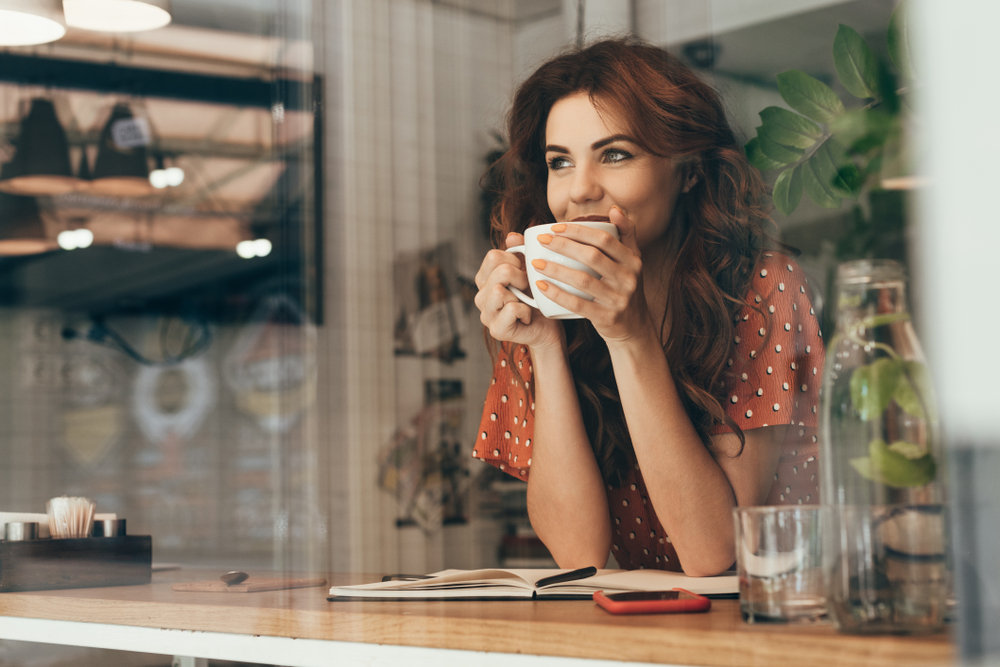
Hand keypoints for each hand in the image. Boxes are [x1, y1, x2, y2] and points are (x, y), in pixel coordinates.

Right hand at [474, 233, 563, 349]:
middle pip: (499, 271)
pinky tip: (527, 317)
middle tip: (528, 290)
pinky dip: (525, 311)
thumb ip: (520, 252)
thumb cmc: (538, 299)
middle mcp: (480, 297)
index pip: (493, 256)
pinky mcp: (496, 330)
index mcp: (485, 280)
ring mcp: (486, 315)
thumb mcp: (529, 271)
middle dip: (521, 277)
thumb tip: (512, 237)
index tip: (524, 272)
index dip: (515, 260)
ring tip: (526, 303)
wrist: (548, 328)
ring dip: (521, 295)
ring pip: (499, 290)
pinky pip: (510, 309)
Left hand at [530, 207, 653, 343]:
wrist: (635, 328)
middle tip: (542, 241)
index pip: (604, 239)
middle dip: (563, 245)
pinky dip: (558, 294)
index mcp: (633, 260)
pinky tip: (541, 286)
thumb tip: (614, 209)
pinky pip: (578, 304)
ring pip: (583, 280)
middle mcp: (629, 278)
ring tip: (536, 262)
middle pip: (592, 256)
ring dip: (556, 269)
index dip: (578, 230)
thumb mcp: (632, 262)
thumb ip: (626, 234)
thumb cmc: (625, 289)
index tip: (555, 227)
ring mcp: (619, 299)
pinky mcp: (608, 318)